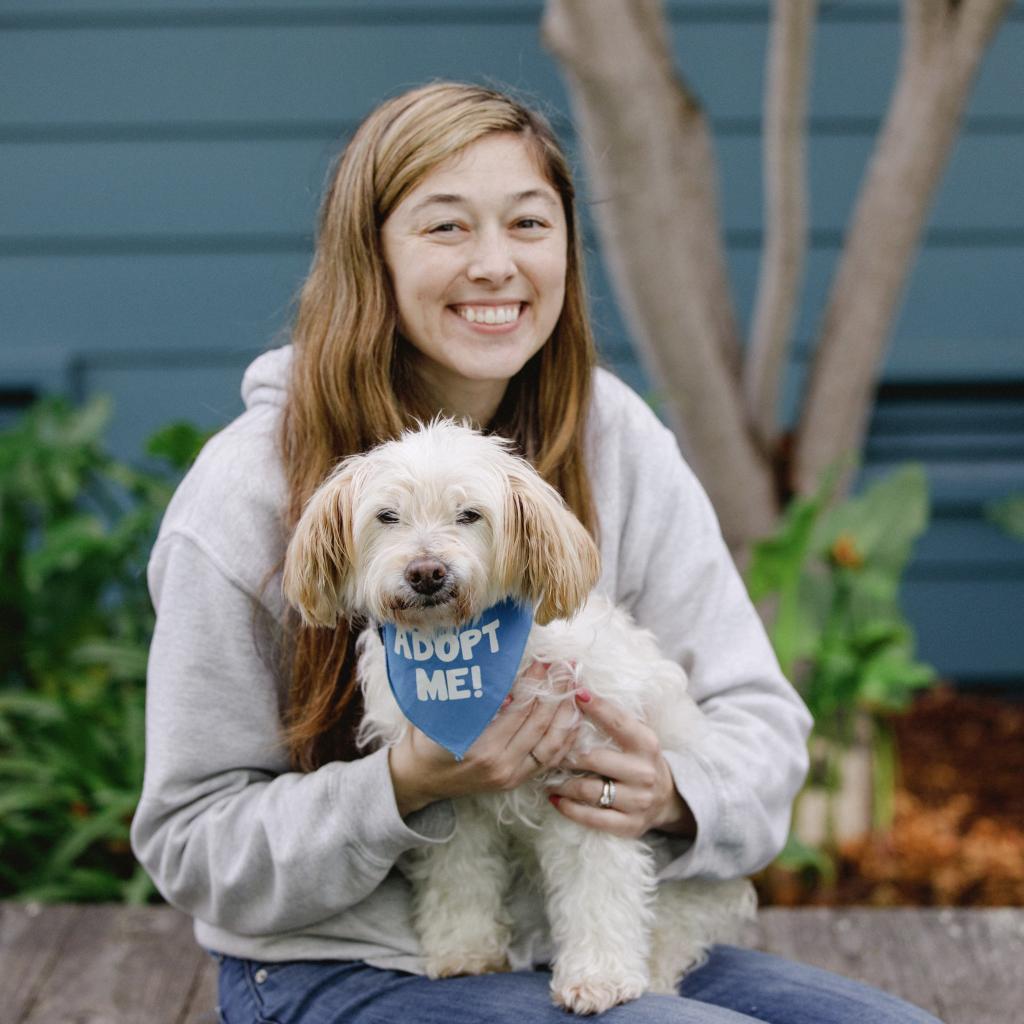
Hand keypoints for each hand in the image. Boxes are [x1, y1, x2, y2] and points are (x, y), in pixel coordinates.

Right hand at [388, 660, 578, 815]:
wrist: (419, 779)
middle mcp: (500, 766)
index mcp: (479, 748)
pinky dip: (566, 737)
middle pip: (540, 725)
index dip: (534, 684)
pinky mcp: (516, 781)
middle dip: (556, 692)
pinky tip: (574, 716)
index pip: (519, 710)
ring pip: (552, 744)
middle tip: (565, 666)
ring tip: (574, 685)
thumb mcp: (437, 715)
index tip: (543, 660)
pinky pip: (550, 759)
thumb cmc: (425, 741)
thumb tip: (503, 676)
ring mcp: (511, 776)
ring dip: (566, 713)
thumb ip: (467, 699)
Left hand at [546, 689, 696, 839]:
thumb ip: (614, 719)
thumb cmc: (639, 759)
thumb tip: (580, 690)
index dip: (597, 706)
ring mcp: (638, 801)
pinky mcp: (629, 826)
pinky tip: (555, 799)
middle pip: (594, 759)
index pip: (618, 721)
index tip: (575, 693)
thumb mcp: (637, 736)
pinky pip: (591, 818)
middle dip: (565, 753)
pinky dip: (568, 808)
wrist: (666, 799)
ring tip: (546, 776)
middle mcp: (644, 772)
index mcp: (647, 744)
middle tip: (545, 748)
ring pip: (589, 790)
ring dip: (562, 783)